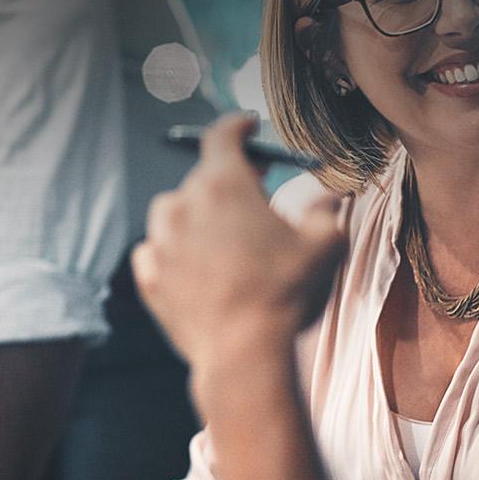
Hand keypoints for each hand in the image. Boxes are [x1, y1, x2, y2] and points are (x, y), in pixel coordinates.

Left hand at [132, 113, 344, 383]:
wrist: (244, 355)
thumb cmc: (286, 293)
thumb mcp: (325, 244)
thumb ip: (325, 210)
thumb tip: (328, 196)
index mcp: (224, 183)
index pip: (222, 134)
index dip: (238, 125)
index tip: (248, 124)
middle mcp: (184, 203)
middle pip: (203, 174)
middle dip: (230, 177)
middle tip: (254, 191)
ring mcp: (161, 241)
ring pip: (174, 210)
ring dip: (196, 213)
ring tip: (223, 235)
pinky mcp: (150, 277)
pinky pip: (155, 249)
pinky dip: (171, 249)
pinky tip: (193, 264)